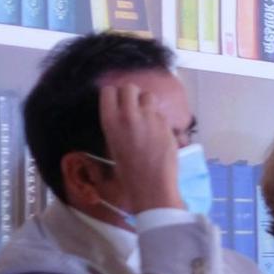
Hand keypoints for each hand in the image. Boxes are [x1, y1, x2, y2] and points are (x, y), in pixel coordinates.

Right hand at [99, 82, 185, 211]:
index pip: (108, 91)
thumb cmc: (128, 172)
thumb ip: (117, 126)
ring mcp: (149, 118)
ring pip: (148, 95)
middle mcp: (128, 115)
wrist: (151, 185)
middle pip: (129, 87)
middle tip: (134, 108)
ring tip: (147, 119)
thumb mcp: (113, 146)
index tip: (117, 102)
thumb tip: (122, 114)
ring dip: (147, 104)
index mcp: (110, 121)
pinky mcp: (165, 123)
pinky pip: (161, 113)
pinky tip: (158, 134)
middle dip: (132, 95)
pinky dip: (159, 119)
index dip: (114, 95)